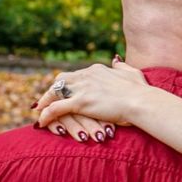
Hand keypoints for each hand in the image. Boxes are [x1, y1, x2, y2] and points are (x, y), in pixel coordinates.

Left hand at [32, 60, 148, 140]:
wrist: (142, 101)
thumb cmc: (141, 91)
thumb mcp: (131, 72)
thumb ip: (121, 66)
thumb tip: (116, 60)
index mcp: (97, 69)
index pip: (76, 74)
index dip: (69, 83)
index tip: (64, 90)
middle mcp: (87, 75)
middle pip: (61, 79)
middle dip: (52, 89)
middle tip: (46, 99)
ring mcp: (82, 89)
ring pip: (55, 92)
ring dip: (45, 101)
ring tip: (39, 110)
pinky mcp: (81, 102)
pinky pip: (56, 108)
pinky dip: (46, 114)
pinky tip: (41, 122)